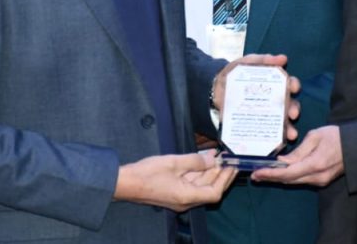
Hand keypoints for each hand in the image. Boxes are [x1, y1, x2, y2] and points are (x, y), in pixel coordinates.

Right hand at [114, 151, 235, 210]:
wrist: (126, 183)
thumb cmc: (147, 173)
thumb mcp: (174, 162)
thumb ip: (195, 161)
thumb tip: (212, 159)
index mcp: (187, 196)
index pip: (214, 193)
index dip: (225, 179)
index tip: (231, 166)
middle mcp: (186, 201)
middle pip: (209, 189)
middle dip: (219, 173)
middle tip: (227, 157)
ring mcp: (180, 198)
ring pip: (201, 186)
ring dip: (209, 171)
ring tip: (217, 155)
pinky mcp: (174, 193)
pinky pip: (191, 184)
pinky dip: (198, 173)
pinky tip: (202, 160)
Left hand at [213, 53, 301, 140]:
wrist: (214, 90)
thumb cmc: (235, 74)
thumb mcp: (246, 63)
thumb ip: (262, 60)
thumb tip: (283, 58)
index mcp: (276, 85)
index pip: (290, 85)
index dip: (294, 85)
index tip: (294, 87)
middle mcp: (275, 101)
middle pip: (290, 106)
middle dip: (294, 110)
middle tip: (293, 114)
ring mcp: (266, 116)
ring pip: (283, 123)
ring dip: (290, 129)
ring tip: (291, 134)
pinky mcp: (256, 127)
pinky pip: (267, 134)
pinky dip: (275, 140)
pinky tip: (277, 143)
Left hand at [252, 125, 343, 185]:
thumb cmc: (336, 136)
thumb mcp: (315, 136)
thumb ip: (298, 151)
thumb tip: (282, 161)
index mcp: (315, 164)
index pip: (287, 173)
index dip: (270, 174)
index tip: (256, 173)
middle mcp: (317, 177)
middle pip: (288, 180)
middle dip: (271, 178)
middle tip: (255, 174)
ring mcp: (320, 181)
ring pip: (294, 181)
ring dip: (279, 178)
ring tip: (264, 173)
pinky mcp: (322, 181)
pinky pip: (301, 180)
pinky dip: (289, 176)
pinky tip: (280, 171)